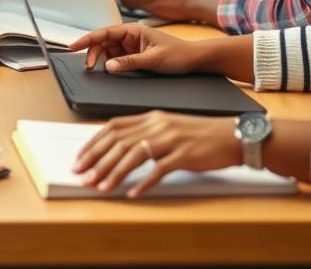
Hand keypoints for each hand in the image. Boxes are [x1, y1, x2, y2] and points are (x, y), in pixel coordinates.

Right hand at [70, 24, 202, 73]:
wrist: (194, 60)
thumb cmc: (178, 54)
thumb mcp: (153, 59)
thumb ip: (130, 62)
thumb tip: (109, 66)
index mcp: (134, 30)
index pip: (105, 32)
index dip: (88, 39)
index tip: (74, 46)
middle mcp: (130, 36)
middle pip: (103, 42)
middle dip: (93, 53)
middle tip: (89, 66)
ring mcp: (131, 46)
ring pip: (108, 51)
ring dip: (101, 59)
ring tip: (97, 69)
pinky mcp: (134, 56)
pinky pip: (116, 59)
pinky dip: (110, 64)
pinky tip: (108, 70)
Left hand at [72, 111, 239, 196]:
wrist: (229, 135)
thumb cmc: (199, 134)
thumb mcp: (167, 127)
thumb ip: (144, 133)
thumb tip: (118, 148)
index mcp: (151, 117)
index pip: (113, 127)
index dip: (93, 142)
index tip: (81, 157)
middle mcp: (157, 125)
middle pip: (119, 141)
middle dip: (97, 160)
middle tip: (83, 175)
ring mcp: (170, 139)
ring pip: (133, 154)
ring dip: (114, 172)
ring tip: (101, 186)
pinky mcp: (183, 155)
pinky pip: (158, 169)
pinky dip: (143, 182)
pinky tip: (133, 192)